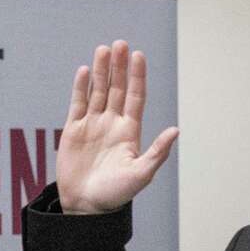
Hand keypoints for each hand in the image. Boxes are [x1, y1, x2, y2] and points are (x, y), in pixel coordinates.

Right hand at [56, 40, 178, 212]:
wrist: (87, 206)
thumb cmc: (117, 194)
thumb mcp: (141, 173)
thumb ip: (158, 151)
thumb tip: (176, 130)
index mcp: (130, 132)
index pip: (135, 98)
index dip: (137, 77)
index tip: (139, 56)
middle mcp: (112, 124)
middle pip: (117, 89)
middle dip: (120, 67)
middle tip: (121, 44)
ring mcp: (93, 125)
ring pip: (98, 91)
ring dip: (102, 71)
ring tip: (104, 50)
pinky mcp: (73, 129)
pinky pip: (78, 103)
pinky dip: (81, 87)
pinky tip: (86, 70)